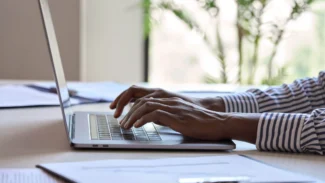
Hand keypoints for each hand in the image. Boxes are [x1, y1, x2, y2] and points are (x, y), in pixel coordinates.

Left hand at [110, 85, 224, 117]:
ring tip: (125, 126)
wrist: (216, 122)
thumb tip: (148, 118)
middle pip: (140, 98)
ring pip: (145, 106)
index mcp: (167, 98)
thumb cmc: (198, 121)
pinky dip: (143, 119)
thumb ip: (162, 114)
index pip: (142, 95)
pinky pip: (155, 114)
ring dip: (132, 116)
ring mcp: (172, 106)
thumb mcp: (176, 116)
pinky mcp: (176, 115)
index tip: (119, 111)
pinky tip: (138, 126)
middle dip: (126, 109)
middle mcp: (168, 99)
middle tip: (119, 121)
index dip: (127, 101)